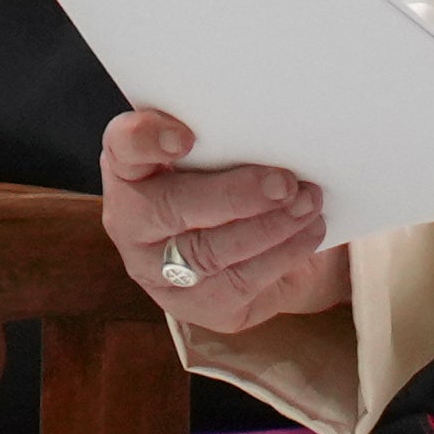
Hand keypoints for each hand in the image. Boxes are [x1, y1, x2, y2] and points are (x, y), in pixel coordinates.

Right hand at [101, 109, 349, 334]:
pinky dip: (284, 252)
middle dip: (233, 195)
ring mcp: (157, 271)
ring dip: (270, 225)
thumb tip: (280, 128)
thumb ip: (232, 140)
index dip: (146, 140)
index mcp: (132, 169)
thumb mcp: (226, 154)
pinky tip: (309, 230)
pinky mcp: (194, 306)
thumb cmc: (233, 183)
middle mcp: (132, 223)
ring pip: (210, 252)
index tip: (186, 138)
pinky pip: (240, 281)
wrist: (257, 253)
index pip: (123, 147)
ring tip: (308, 202)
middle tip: (284, 182)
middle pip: (170, 208)